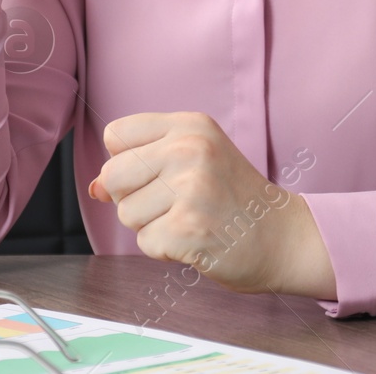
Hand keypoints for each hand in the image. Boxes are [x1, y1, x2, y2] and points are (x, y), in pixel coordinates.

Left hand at [88, 111, 335, 298]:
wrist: (281, 237)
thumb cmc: (232, 198)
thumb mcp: (193, 161)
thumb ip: (141, 165)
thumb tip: (94, 188)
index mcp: (190, 125)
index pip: (116, 135)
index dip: (126, 161)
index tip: (156, 174)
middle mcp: (189, 149)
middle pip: (113, 175)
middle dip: (133, 197)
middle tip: (174, 202)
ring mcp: (190, 189)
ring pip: (126, 213)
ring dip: (151, 225)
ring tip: (189, 219)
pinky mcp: (188, 229)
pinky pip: (144, 242)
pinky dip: (164, 249)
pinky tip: (194, 239)